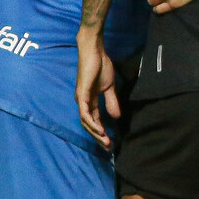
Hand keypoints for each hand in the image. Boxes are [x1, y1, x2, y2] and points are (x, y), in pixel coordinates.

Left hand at [76, 29, 118, 149]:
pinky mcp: (82, 94)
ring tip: (106, 140)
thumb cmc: (101, 66)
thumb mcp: (109, 87)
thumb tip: (116, 116)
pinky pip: (85, 113)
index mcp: (89, 101)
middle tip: (108, 147)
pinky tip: (100, 129)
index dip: (101, 132)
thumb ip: (111, 101)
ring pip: (85, 122)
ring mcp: (81, 99)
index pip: (93, 121)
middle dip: (98, 137)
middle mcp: (82, 102)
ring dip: (95, 133)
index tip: (110, 142)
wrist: (95, 51)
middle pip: (88, 125)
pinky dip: (92, 122)